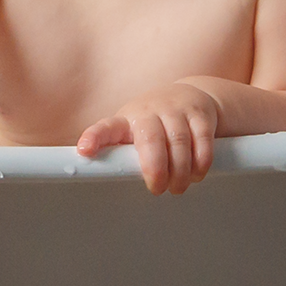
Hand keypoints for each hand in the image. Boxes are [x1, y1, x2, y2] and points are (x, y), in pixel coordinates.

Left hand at [75, 82, 220, 194]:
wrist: (191, 96)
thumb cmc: (155, 124)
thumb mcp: (134, 133)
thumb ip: (124, 155)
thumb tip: (111, 186)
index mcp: (127, 120)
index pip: (106, 128)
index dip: (94, 138)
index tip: (84, 151)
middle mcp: (149, 111)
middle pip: (150, 139)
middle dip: (155, 168)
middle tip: (158, 189)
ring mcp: (175, 110)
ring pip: (178, 141)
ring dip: (180, 170)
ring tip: (178, 187)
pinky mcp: (199, 113)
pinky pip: (201, 139)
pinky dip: (200, 161)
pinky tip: (197, 174)